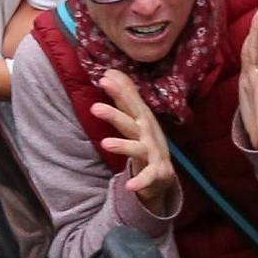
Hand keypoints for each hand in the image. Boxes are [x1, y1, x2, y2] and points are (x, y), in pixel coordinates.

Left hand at [93, 68, 179, 216]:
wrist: (162, 174)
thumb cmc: (145, 140)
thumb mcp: (135, 117)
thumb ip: (124, 96)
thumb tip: (110, 72)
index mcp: (142, 120)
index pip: (129, 102)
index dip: (119, 90)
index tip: (104, 78)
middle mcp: (148, 134)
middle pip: (132, 122)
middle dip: (115, 115)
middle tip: (95, 108)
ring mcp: (153, 153)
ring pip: (137, 148)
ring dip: (123, 146)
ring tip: (106, 144)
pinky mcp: (156, 173)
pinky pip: (147, 178)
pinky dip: (140, 182)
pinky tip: (129, 185)